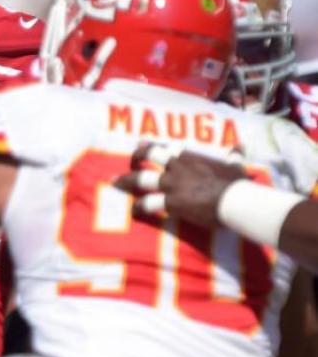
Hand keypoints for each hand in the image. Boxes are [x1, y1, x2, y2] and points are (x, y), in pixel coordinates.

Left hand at [115, 143, 247, 227]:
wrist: (235, 201)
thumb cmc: (236, 183)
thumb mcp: (235, 165)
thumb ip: (235, 155)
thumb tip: (241, 146)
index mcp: (190, 157)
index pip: (166, 147)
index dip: (154, 147)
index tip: (145, 146)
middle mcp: (176, 167)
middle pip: (149, 154)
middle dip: (136, 156)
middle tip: (129, 161)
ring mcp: (171, 184)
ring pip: (141, 179)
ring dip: (126, 181)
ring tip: (114, 183)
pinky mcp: (170, 202)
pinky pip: (148, 204)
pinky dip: (138, 207)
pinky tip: (133, 210)